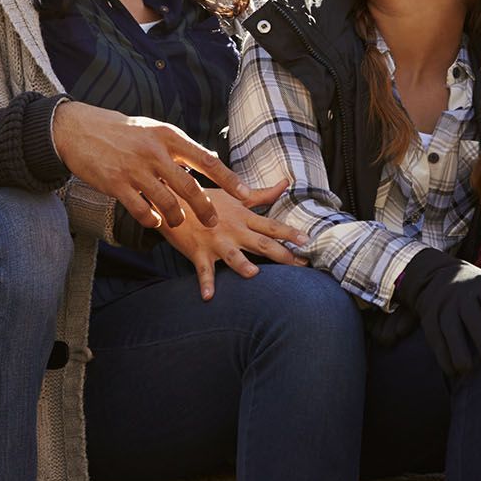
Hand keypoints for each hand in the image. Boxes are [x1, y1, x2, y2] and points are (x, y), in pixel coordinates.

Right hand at [52, 100, 280, 229]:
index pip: (206, 159)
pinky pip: (142, 211)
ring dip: (176, 218)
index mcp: (168, 136)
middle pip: (190, 186)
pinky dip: (151, 220)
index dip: (228, 179)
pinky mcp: (116, 184)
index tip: (246, 194)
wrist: (79, 129)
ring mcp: (135, 169)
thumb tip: (210, 159)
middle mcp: (154, 152)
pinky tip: (154, 221)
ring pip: (167, 203)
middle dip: (205, 208)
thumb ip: (179, 147)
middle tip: (212, 221)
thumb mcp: (154, 130)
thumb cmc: (121, 131)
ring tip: (178, 222)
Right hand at [158, 179, 306, 299]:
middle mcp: (233, 230)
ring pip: (232, 255)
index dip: (290, 233)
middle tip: (299, 263)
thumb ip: (262, 193)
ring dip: (242, 265)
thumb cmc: (206, 198)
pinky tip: (208, 296)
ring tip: (254, 274)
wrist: (173, 198)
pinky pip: (203, 270)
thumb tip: (286, 183)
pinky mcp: (198, 252)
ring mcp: (215, 242)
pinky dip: (205, 283)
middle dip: (281, 253)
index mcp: (243, 217)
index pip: (271, 226)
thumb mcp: (235, 194)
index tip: (308, 241)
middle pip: (260, 243)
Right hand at [392, 254, 480, 375]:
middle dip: (478, 334)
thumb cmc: (480, 290)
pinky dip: (442, 354)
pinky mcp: (430, 318)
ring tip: (467, 368)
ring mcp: (444, 306)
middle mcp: (462, 295)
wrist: (439, 277)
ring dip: (456, 348)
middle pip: (469, 314)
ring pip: (448, 327)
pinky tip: (452, 370)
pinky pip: (434, 337)